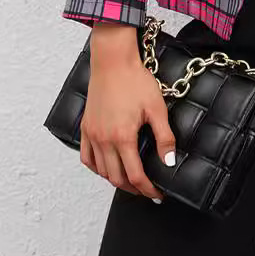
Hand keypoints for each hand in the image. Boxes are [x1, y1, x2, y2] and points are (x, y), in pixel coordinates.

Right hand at [79, 46, 176, 202]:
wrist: (113, 61)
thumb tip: (168, 162)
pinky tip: (106, 166)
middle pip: (116, 178)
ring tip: (130, 180)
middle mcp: (104, 140)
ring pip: (101, 171)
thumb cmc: (135, 80)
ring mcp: (92, 134)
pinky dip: (97, 167)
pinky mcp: (86, 127)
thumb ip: (164, 137)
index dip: (147, 190)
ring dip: (116, 180)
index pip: (135, 176)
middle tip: (146, 189)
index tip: (157, 194)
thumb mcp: (156, 108)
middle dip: (133, 188)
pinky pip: (87, 157)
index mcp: (122, 137)